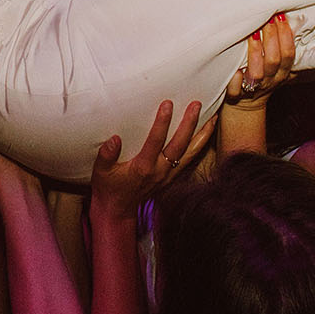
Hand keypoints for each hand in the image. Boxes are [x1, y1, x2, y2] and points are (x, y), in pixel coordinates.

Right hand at [90, 100, 212, 222]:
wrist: (118, 210)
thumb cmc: (108, 186)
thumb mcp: (101, 171)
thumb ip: (106, 155)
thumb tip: (114, 139)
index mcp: (143, 167)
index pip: (155, 141)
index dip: (162, 122)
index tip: (167, 103)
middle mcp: (160, 171)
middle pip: (180, 144)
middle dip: (189, 123)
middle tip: (196, 103)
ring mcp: (169, 175)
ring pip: (191, 153)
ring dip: (202, 134)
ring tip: (214, 116)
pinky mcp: (173, 177)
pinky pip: (191, 159)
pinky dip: (200, 145)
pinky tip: (206, 132)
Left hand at [225, 13, 295, 108]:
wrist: (246, 104)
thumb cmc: (263, 79)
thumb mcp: (279, 68)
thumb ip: (285, 51)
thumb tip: (296, 24)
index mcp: (281, 73)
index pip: (288, 54)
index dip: (286, 36)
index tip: (280, 17)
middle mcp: (269, 80)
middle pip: (274, 60)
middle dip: (271, 37)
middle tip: (266, 18)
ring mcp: (253, 88)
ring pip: (257, 73)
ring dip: (255, 53)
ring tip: (252, 34)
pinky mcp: (236, 95)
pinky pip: (236, 90)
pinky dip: (235, 80)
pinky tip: (235, 69)